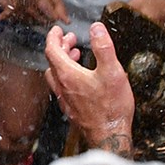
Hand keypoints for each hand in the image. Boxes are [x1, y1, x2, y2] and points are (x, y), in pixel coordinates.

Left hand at [0, 0, 66, 24]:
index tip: (1, 17)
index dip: (6, 15)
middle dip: (27, 19)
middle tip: (24, 24)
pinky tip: (63, 16)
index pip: (13, 9)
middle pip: (30, 12)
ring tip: (54, 27)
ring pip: (45, 7)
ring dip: (48, 18)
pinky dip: (59, 7)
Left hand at [43, 24, 134, 147]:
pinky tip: (80, 78)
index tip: (58, 29)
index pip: (52, 50)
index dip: (53, 37)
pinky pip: (62, 87)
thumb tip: (96, 28)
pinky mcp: (71, 108)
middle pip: (53, 61)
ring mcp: (65, 99)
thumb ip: (103, 47)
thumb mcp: (112, 72)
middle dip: (60, 46)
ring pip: (56, 74)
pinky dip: (67, 75)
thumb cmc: (112, 107)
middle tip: (70, 39)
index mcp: (68, 75)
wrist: (110, 136)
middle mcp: (62, 87)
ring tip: (76, 55)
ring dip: (63, 61)